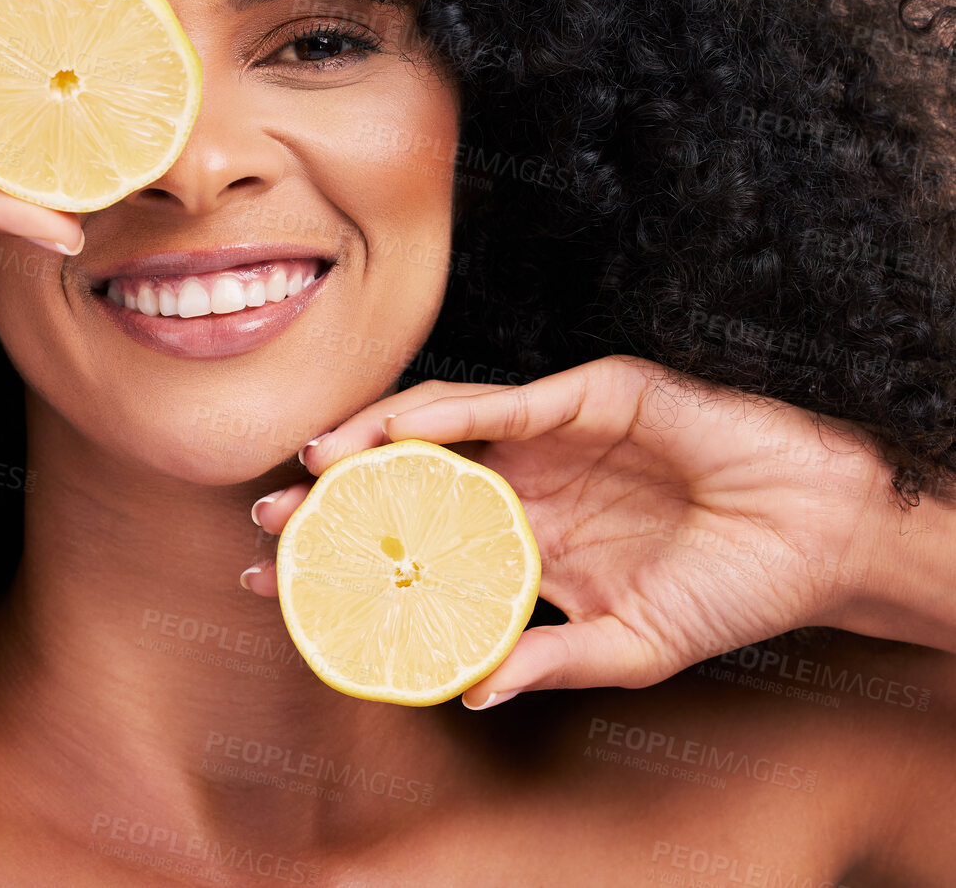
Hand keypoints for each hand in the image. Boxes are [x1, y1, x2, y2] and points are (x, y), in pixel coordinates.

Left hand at [245, 356, 891, 704]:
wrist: (822, 535)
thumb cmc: (735, 589)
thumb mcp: (637, 646)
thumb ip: (555, 662)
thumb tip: (474, 695)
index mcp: (530, 541)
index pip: (419, 546)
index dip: (352, 561)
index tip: (279, 586)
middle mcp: (526, 483)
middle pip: (409, 482)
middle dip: (336, 498)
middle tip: (268, 520)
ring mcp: (552, 437)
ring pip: (440, 430)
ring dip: (371, 444)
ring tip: (310, 467)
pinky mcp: (590, 395)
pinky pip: (506, 402)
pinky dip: (448, 413)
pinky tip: (394, 432)